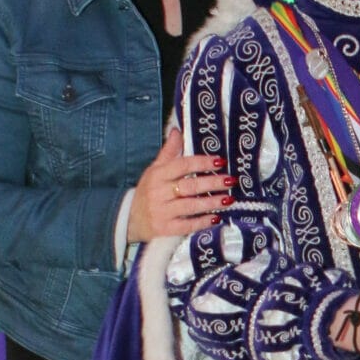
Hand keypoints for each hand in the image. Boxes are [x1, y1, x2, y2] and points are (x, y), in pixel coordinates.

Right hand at [128, 127, 232, 241]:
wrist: (129, 220)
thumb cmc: (147, 192)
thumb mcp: (154, 170)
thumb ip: (168, 152)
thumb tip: (177, 131)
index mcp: (157, 175)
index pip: (182, 165)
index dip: (202, 163)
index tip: (220, 162)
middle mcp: (159, 192)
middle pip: (190, 186)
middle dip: (212, 183)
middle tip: (230, 180)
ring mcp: (162, 212)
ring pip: (191, 205)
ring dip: (211, 202)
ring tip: (229, 199)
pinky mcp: (165, 229)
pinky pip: (187, 225)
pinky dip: (202, 222)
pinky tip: (216, 218)